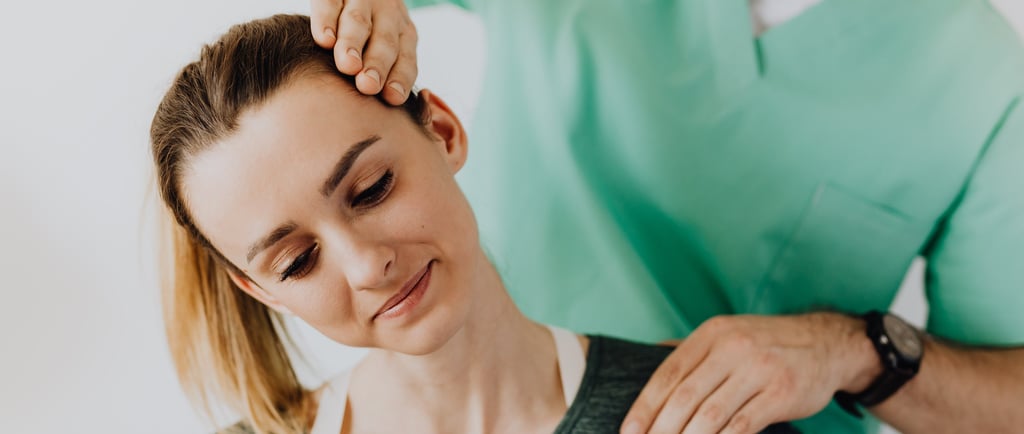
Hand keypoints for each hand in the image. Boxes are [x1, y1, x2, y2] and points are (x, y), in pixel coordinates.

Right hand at [310, 0, 417, 104]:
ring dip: (353, 44)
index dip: (400, 77)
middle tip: (368, 85)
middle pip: (384, 41)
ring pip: (359, 22)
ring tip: (347, 65)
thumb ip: (391, 74)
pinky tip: (324, 40)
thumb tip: (392, 106)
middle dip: (376, 63)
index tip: (392, 97)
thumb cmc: (370, 35)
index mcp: (403, 33)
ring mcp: (362, 0)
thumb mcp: (389, 47)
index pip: (405, 58)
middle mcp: (387, 15)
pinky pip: (330, 3)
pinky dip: (326, 21)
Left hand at [622, 313, 880, 433]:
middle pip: (684, 397)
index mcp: (712, 334)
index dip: (644, 407)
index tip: (627, 432)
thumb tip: (647, 355)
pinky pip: (743, 426)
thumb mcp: (728, 333)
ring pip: (710, 415)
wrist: (829, 342)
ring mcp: (758, 369)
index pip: (667, 374)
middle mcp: (732, 347)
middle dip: (660, 430)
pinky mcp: (781, 393)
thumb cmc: (767, 344)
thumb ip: (691, 349)